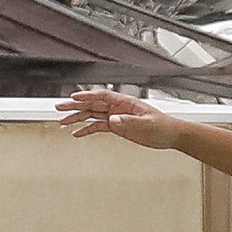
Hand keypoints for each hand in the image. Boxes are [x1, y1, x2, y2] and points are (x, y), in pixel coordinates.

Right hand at [59, 89, 189, 150]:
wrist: (172, 135)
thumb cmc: (163, 126)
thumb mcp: (146, 124)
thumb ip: (128, 121)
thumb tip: (112, 119)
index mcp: (126, 103)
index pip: (102, 97)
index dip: (87, 96)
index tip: (74, 97)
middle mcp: (119, 108)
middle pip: (92, 104)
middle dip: (75, 106)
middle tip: (60, 107)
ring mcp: (117, 117)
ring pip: (93, 115)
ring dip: (78, 117)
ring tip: (63, 121)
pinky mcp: (118, 127)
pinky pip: (99, 127)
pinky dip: (87, 129)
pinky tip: (78, 133)